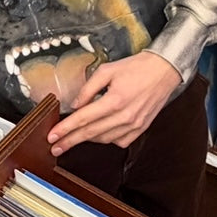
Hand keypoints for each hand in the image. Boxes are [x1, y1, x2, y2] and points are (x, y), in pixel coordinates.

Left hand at [46, 52, 181, 155]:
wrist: (163, 71)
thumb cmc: (136, 68)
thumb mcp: (106, 70)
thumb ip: (88, 89)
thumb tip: (75, 105)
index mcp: (114, 100)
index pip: (83, 119)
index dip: (65, 129)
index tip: (53, 136)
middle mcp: (125, 116)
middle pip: (91, 133)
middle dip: (70, 141)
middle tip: (56, 147)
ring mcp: (134, 125)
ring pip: (104, 139)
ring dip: (87, 139)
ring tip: (74, 137)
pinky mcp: (141, 129)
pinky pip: (119, 141)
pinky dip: (106, 139)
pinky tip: (99, 133)